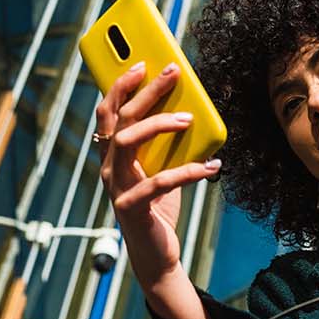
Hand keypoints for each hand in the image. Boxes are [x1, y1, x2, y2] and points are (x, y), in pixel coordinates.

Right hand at [94, 62, 221, 284]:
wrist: (156, 256)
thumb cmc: (159, 208)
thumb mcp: (162, 169)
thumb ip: (166, 145)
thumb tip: (191, 111)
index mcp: (112, 156)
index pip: (107, 113)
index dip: (119, 85)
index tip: (141, 63)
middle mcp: (108, 168)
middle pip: (119, 119)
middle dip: (145, 92)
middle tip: (171, 73)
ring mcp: (116, 188)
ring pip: (128, 142)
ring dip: (158, 124)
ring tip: (188, 118)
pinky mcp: (132, 208)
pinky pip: (159, 182)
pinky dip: (188, 172)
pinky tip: (211, 167)